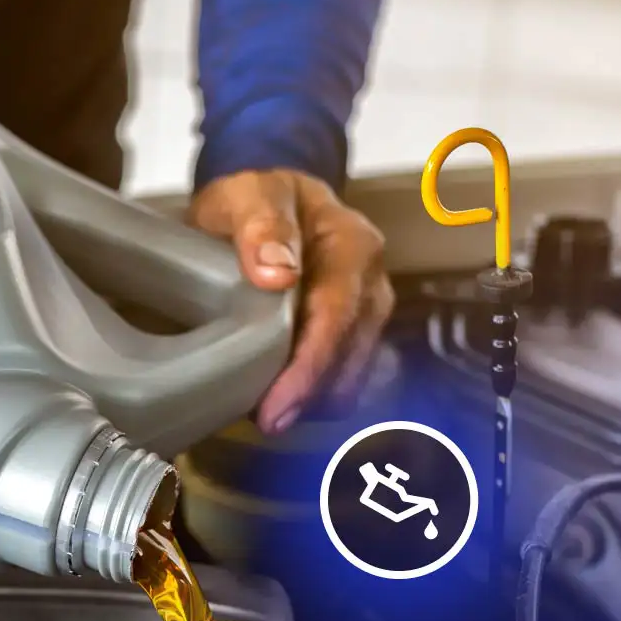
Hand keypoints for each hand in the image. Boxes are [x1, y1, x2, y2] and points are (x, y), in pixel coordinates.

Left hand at [189, 168, 394, 434]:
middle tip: (262, 423)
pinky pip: (344, 377)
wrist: (271, 200)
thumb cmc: (256, 198)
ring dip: (312, 401)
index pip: (338, 318)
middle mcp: (372, 284)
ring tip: (264, 410)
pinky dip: (314, 395)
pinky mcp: (358, 333)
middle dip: (310, 397)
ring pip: (352, 376)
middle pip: (351, 357)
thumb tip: (278, 275)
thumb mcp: (248, 197)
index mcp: (354, 247)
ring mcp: (370, 311)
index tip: (275, 410)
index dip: (308, 370)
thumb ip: (260, 227)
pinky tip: (280, 397)